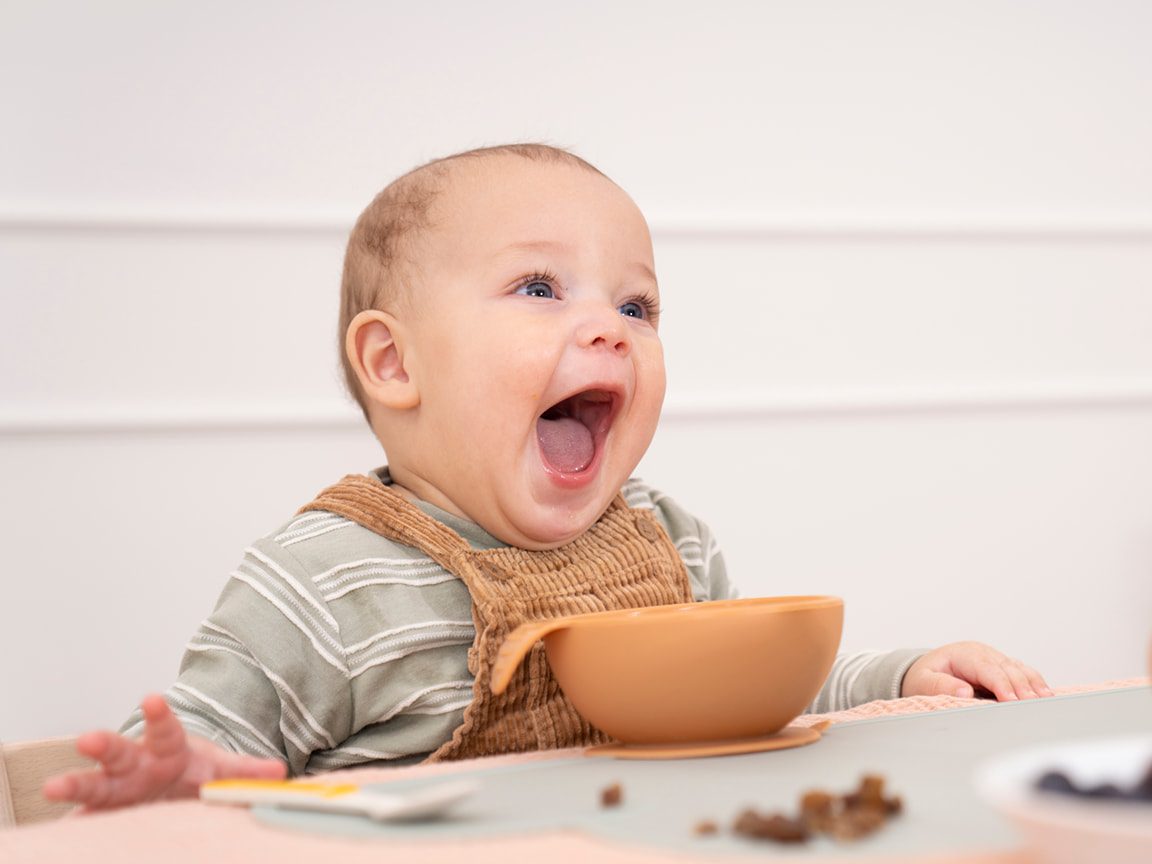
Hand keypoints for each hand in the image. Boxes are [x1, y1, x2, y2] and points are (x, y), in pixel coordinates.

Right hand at [43, 693, 285, 810]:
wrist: (169, 787)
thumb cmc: (192, 772)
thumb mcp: (220, 769)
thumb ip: (245, 771)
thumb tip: (279, 773)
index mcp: (169, 748)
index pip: (166, 729)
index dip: (160, 715)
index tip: (152, 699)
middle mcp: (137, 766)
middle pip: (120, 752)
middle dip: (104, 745)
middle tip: (86, 739)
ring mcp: (117, 791)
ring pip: (94, 785)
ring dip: (74, 785)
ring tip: (52, 788)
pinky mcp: (104, 816)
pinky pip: (86, 822)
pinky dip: (73, 827)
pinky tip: (58, 834)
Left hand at [901, 641, 1052, 700]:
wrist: (928, 672)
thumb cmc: (925, 677)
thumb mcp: (924, 681)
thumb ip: (941, 685)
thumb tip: (964, 691)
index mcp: (965, 654)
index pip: (987, 668)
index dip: (1001, 684)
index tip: (1011, 701)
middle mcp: (984, 654)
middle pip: (1008, 668)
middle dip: (1022, 687)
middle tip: (1033, 705)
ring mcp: (996, 660)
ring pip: (1020, 669)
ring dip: (1034, 684)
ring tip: (1046, 701)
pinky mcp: (1003, 669)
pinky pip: (1023, 673)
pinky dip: (1034, 683)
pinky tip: (1045, 695)